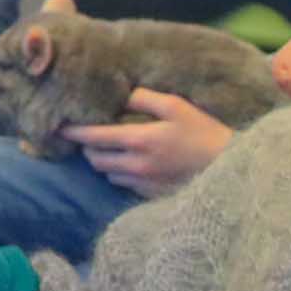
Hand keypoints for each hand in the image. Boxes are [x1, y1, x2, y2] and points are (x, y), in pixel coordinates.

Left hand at [65, 88, 233, 196]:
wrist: (230, 167)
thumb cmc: (204, 131)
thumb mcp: (176, 105)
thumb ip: (143, 98)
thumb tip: (120, 95)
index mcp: (139, 141)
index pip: (93, 138)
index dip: (73, 132)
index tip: (60, 126)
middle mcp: (137, 166)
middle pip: (95, 160)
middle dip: (88, 147)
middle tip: (89, 134)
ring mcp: (145, 184)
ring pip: (108, 175)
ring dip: (104, 162)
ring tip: (111, 148)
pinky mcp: (153, 196)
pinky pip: (126, 186)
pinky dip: (122, 174)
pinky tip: (131, 163)